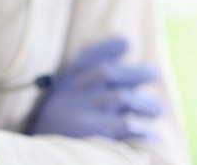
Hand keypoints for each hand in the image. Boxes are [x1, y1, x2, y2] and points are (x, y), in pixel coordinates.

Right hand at [28, 37, 162, 139]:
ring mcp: (83, 110)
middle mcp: (72, 93)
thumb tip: (116, 64)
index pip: (84, 58)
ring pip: (121, 96)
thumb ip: (78, 83)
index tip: (125, 42)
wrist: (39, 156)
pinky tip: (150, 133)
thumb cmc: (54, 128)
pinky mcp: (93, 130)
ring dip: (144, 102)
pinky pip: (126, 123)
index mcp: (63, 84)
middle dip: (134, 72)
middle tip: (153, 74)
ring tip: (156, 109)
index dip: (105, 47)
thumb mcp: (58, 101)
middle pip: (107, 72)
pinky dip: (142, 128)